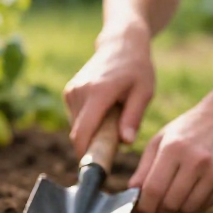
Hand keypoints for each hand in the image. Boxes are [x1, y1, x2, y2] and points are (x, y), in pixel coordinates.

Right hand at [64, 24, 154, 157]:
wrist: (120, 43)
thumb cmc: (137, 68)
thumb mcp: (144, 91)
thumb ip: (133, 117)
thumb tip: (125, 142)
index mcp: (98, 93)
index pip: (83, 132)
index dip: (86, 154)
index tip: (97, 169)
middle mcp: (79, 92)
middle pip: (79, 133)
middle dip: (93, 145)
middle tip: (114, 145)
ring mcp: (71, 91)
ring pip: (76, 127)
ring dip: (92, 133)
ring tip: (113, 121)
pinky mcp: (68, 92)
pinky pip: (76, 118)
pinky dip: (88, 122)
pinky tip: (105, 112)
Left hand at [129, 100, 212, 212]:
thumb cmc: (184, 131)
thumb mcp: (158, 142)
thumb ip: (143, 170)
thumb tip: (131, 197)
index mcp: (173, 149)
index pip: (153, 190)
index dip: (143, 210)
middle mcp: (195, 160)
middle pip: (170, 204)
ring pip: (188, 209)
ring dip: (176, 210)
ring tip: (173, 197)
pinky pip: (204, 206)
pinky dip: (193, 206)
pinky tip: (190, 192)